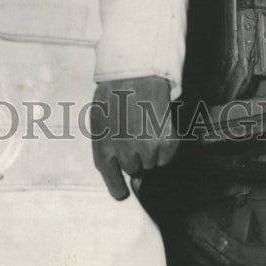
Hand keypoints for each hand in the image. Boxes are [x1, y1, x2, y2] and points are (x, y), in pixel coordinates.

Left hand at [90, 76, 178, 200]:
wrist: (135, 74)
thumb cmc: (114, 96)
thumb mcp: (98, 121)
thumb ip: (104, 148)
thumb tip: (115, 170)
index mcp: (104, 149)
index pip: (113, 183)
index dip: (119, 189)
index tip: (123, 191)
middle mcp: (125, 154)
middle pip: (135, 172)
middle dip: (135, 158)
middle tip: (134, 134)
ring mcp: (147, 149)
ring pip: (152, 164)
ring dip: (150, 150)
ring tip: (144, 125)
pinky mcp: (166, 142)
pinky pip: (167, 157)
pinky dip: (165, 145)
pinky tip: (157, 125)